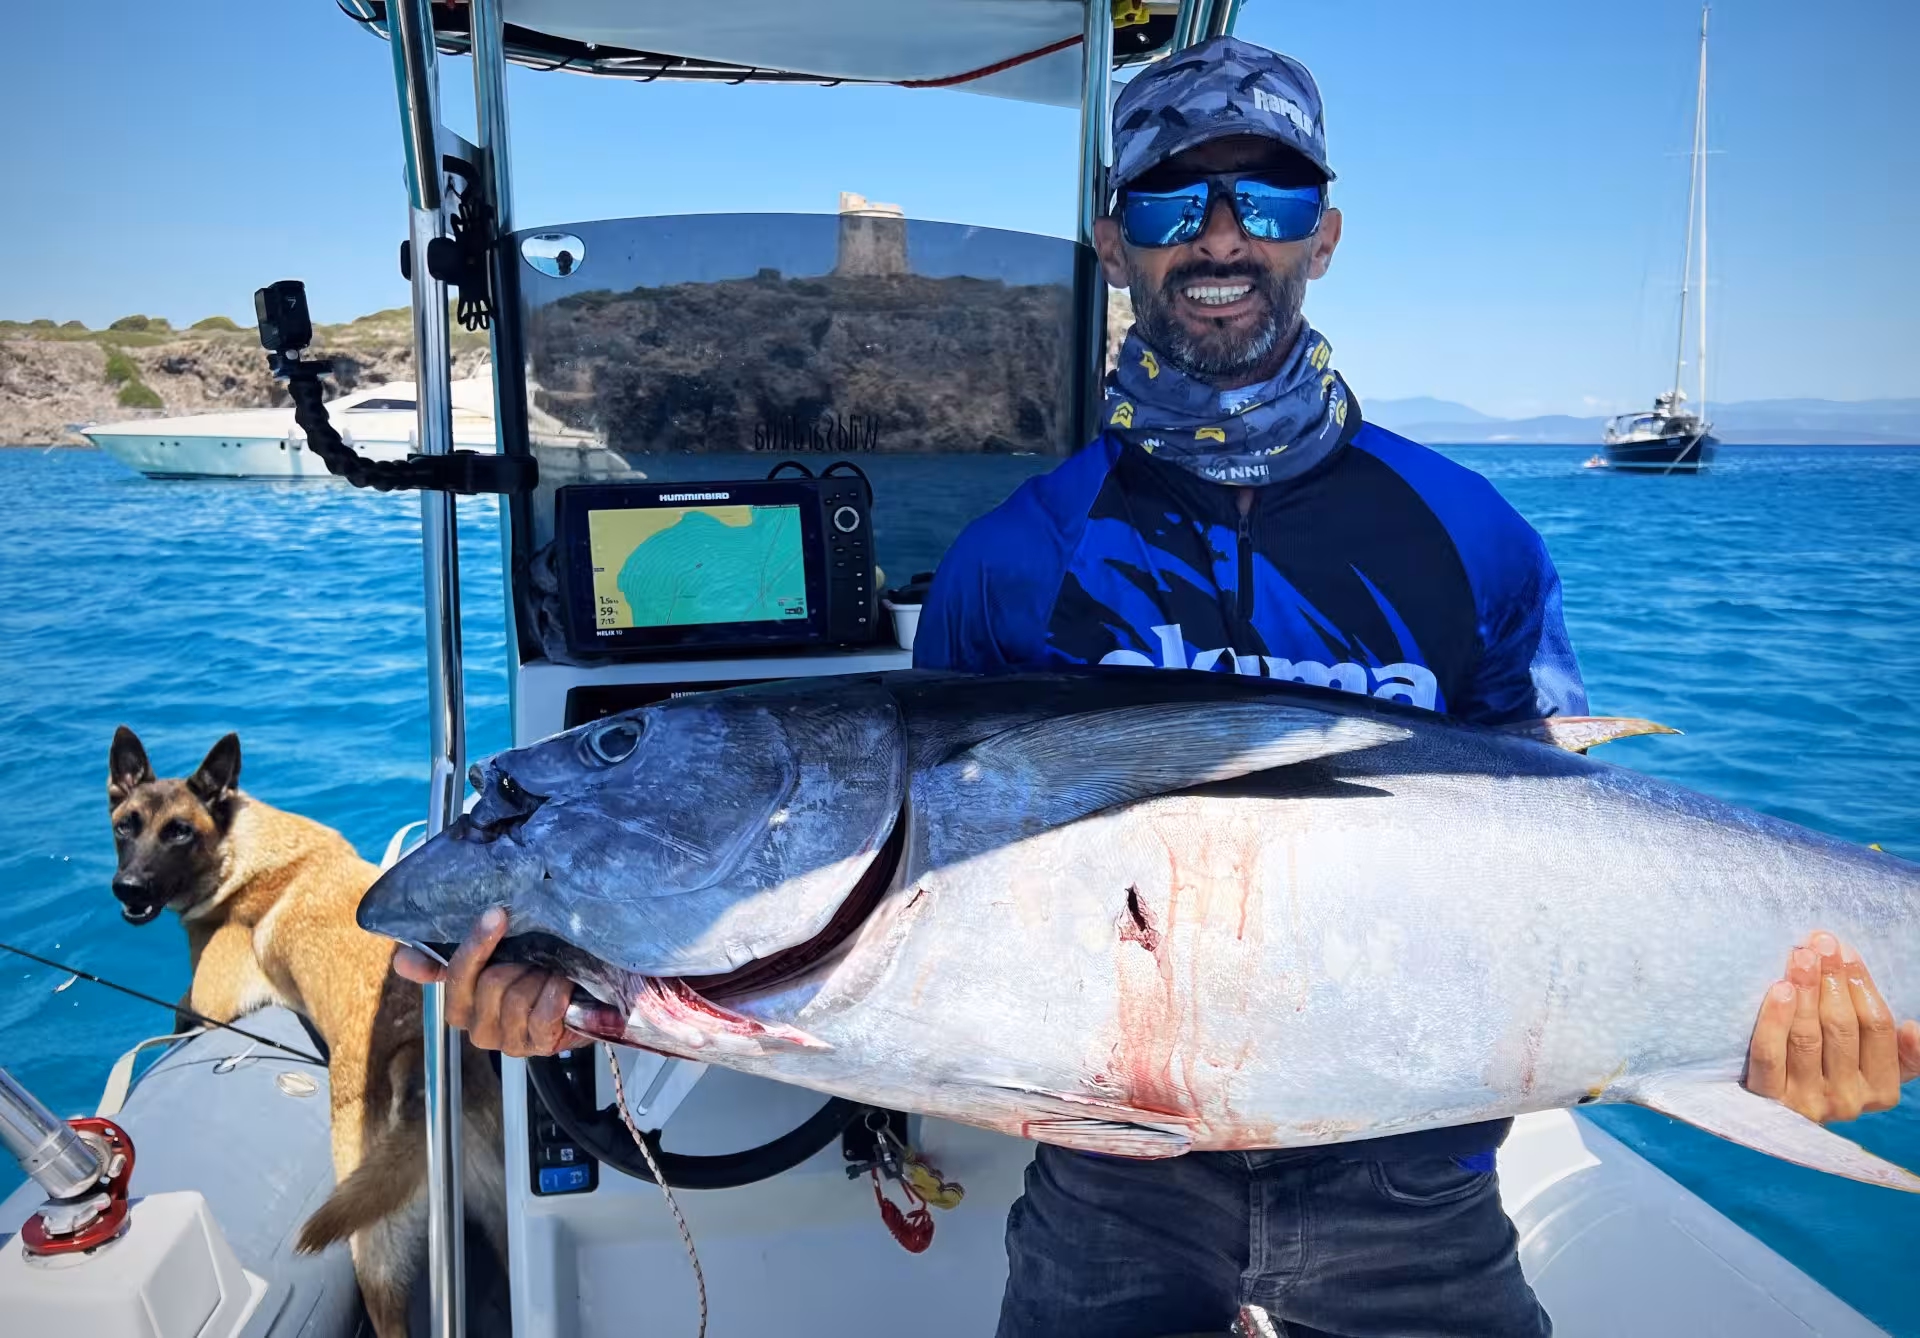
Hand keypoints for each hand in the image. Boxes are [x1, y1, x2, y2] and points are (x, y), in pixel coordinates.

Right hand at [392, 907, 587, 1057]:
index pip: (454, 974)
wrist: (577, 998)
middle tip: (537, 957)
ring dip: (540, 978)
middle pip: (491, 982)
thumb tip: (401, 961)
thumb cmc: (530, 974)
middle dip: (520, 963)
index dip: (475, 946)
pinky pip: (542, 1015)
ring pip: (516, 999)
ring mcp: (506, 1040)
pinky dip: (555, 994)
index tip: (496, 916)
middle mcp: (476, 1026)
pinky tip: (562, 986)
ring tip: (551, 973)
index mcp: (458, 1002)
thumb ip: (445, 956)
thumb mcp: (492, 958)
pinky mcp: (537, 1047)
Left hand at [1744, 929, 1919, 1122]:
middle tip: (1820, 944)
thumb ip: (1901, 1054)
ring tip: (1800, 956)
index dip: (1862, 985)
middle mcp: (1848, 1100)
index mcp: (1881, 1089)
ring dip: (1805, 990)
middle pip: (1841, 1028)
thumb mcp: (1873, 1068)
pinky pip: (1770, 1055)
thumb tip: (1913, 1030)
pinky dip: (1774, 1020)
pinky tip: (1779, 989)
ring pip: (1807, 1037)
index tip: (1847, 951)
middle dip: (1832, 980)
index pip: (1877, 1027)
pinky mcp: (1767, 1099)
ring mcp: (1807, 1101)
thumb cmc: (1830, 1073)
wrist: (1775, 1114)